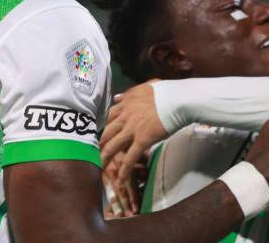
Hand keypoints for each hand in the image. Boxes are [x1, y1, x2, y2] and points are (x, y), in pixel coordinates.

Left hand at [100, 81, 168, 213]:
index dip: (100, 127)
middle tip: (91, 154)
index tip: (96, 135)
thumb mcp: (143, 88)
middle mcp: (124, 117)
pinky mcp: (142, 140)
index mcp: (124, 104)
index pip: (106, 117)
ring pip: (112, 146)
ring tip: (98, 169)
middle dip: (97, 145)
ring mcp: (132, 129)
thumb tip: (116, 97)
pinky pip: (130, 158)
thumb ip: (128, 94)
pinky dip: (124, 170)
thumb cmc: (164, 92)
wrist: (177, 100)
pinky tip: (120, 180)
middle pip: (105, 133)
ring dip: (104, 159)